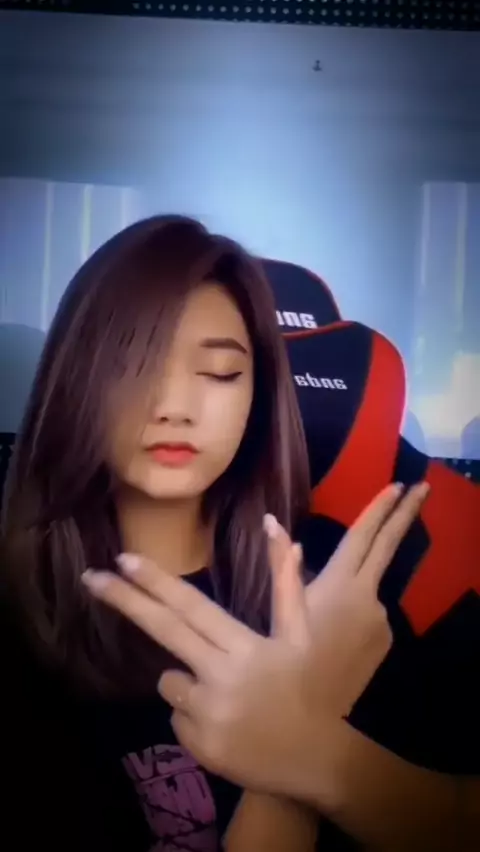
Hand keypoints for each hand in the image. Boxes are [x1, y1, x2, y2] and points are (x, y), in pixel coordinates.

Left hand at [83, 482, 428, 795]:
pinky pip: (177, 716)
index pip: (192, 607)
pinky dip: (193, 716)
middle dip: (124, 600)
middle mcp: (221, 677)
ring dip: (185, 681)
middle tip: (90, 576)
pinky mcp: (197, 746)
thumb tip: (276, 526)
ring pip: (168, 681)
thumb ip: (286, 582)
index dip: (156, 582)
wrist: (314, 760)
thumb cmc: (305, 688)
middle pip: (164, 631)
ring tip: (228, 697)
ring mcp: (207, 714)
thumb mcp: (299, 636)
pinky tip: (226, 723)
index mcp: (245, 647)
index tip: (122, 559)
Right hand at [269, 482, 428, 716]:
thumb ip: (281, 564)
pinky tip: (336, 631)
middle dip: (405, 514)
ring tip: (328, 611)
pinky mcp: (383, 639)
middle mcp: (368, 595)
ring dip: (360, 581)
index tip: (399, 485)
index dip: (380, 509)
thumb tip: (273, 522)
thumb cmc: (292, 655)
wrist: (316, 709)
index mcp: (341, 583)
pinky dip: (357, 611)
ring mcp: (380, 619)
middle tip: (424, 487)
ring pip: (370, 585)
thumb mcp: (282, 608)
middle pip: (388, 546)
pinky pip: (370, 613)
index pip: (364, 536)